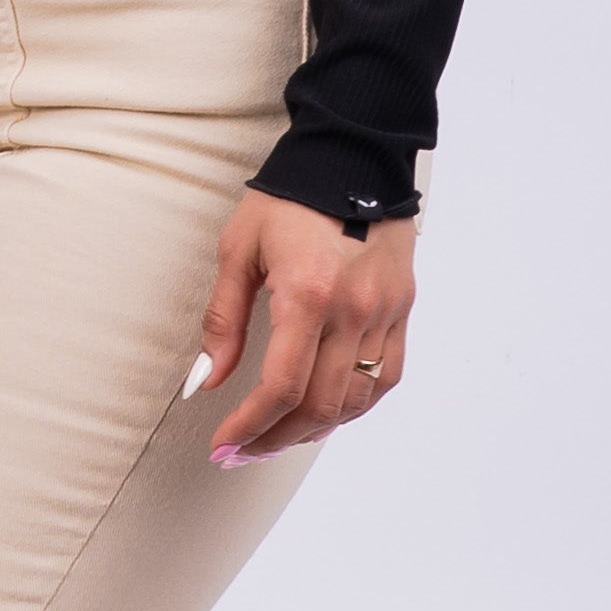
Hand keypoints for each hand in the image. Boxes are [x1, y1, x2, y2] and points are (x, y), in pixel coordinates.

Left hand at [186, 191, 415, 466]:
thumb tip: (207, 382)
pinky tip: (324, 413)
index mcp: (308, 293)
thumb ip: (222, 321)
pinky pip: (385, 378)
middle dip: (274, 440)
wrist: (352, 156)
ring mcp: (385, 311)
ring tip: (277, 438)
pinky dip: (353, 407)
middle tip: (241, 453)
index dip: (249, 428)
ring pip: (354, 401)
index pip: (281, 387)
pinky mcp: (403, 308)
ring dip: (312, 431)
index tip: (223, 445)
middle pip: (318, 405)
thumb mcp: (238, 249)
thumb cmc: (289, 198)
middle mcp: (353, 309)